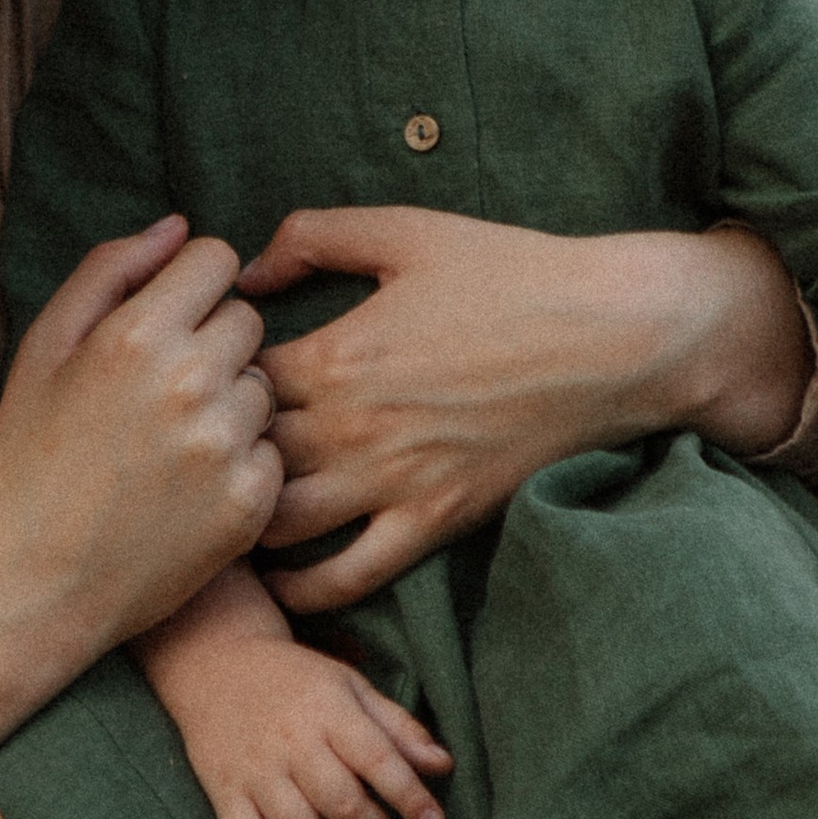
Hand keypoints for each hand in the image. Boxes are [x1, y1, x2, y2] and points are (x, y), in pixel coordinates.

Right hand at [0, 218, 280, 772]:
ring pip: (264, 384)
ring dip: (232, 401)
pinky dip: (242, 463)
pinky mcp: (251, 502)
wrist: (37, 583)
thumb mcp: (43, 351)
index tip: (169, 319)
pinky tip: (191, 487)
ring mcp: (226, 446)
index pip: (216, 258)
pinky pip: (272, 450)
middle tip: (165, 390)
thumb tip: (176, 228)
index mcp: (135, 334)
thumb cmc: (30, 460)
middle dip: (214, 340)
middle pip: (247, 319)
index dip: (192, 284)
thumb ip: (108, 272)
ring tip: (175, 442)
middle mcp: (190, 382)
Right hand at [152, 633, 453, 818]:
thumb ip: (397, 727)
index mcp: (329, 710)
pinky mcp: (223, 794)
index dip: (410, 797)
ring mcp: (254, 772)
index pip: (377, 760)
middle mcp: (292, 743)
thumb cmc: (296, 680)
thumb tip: (443, 766)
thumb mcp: (351, 686)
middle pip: (343, 805)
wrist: (215, 664)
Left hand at [238, 209, 809, 616]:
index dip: (208, 377)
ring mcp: (393, 482)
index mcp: (337, 353)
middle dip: (215, 448)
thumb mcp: (406, 231)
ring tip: (227, 504)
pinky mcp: (435, 521)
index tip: (212, 374)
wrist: (612, 336)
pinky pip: (348, 578)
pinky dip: (302, 587)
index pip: (230, 381)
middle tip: (205, 445)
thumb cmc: (512, 273)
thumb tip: (247, 268)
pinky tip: (279, 577)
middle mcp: (353, 427)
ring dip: (243, 516)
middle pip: (242, 455)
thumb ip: (314, 236)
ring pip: (278, 523)